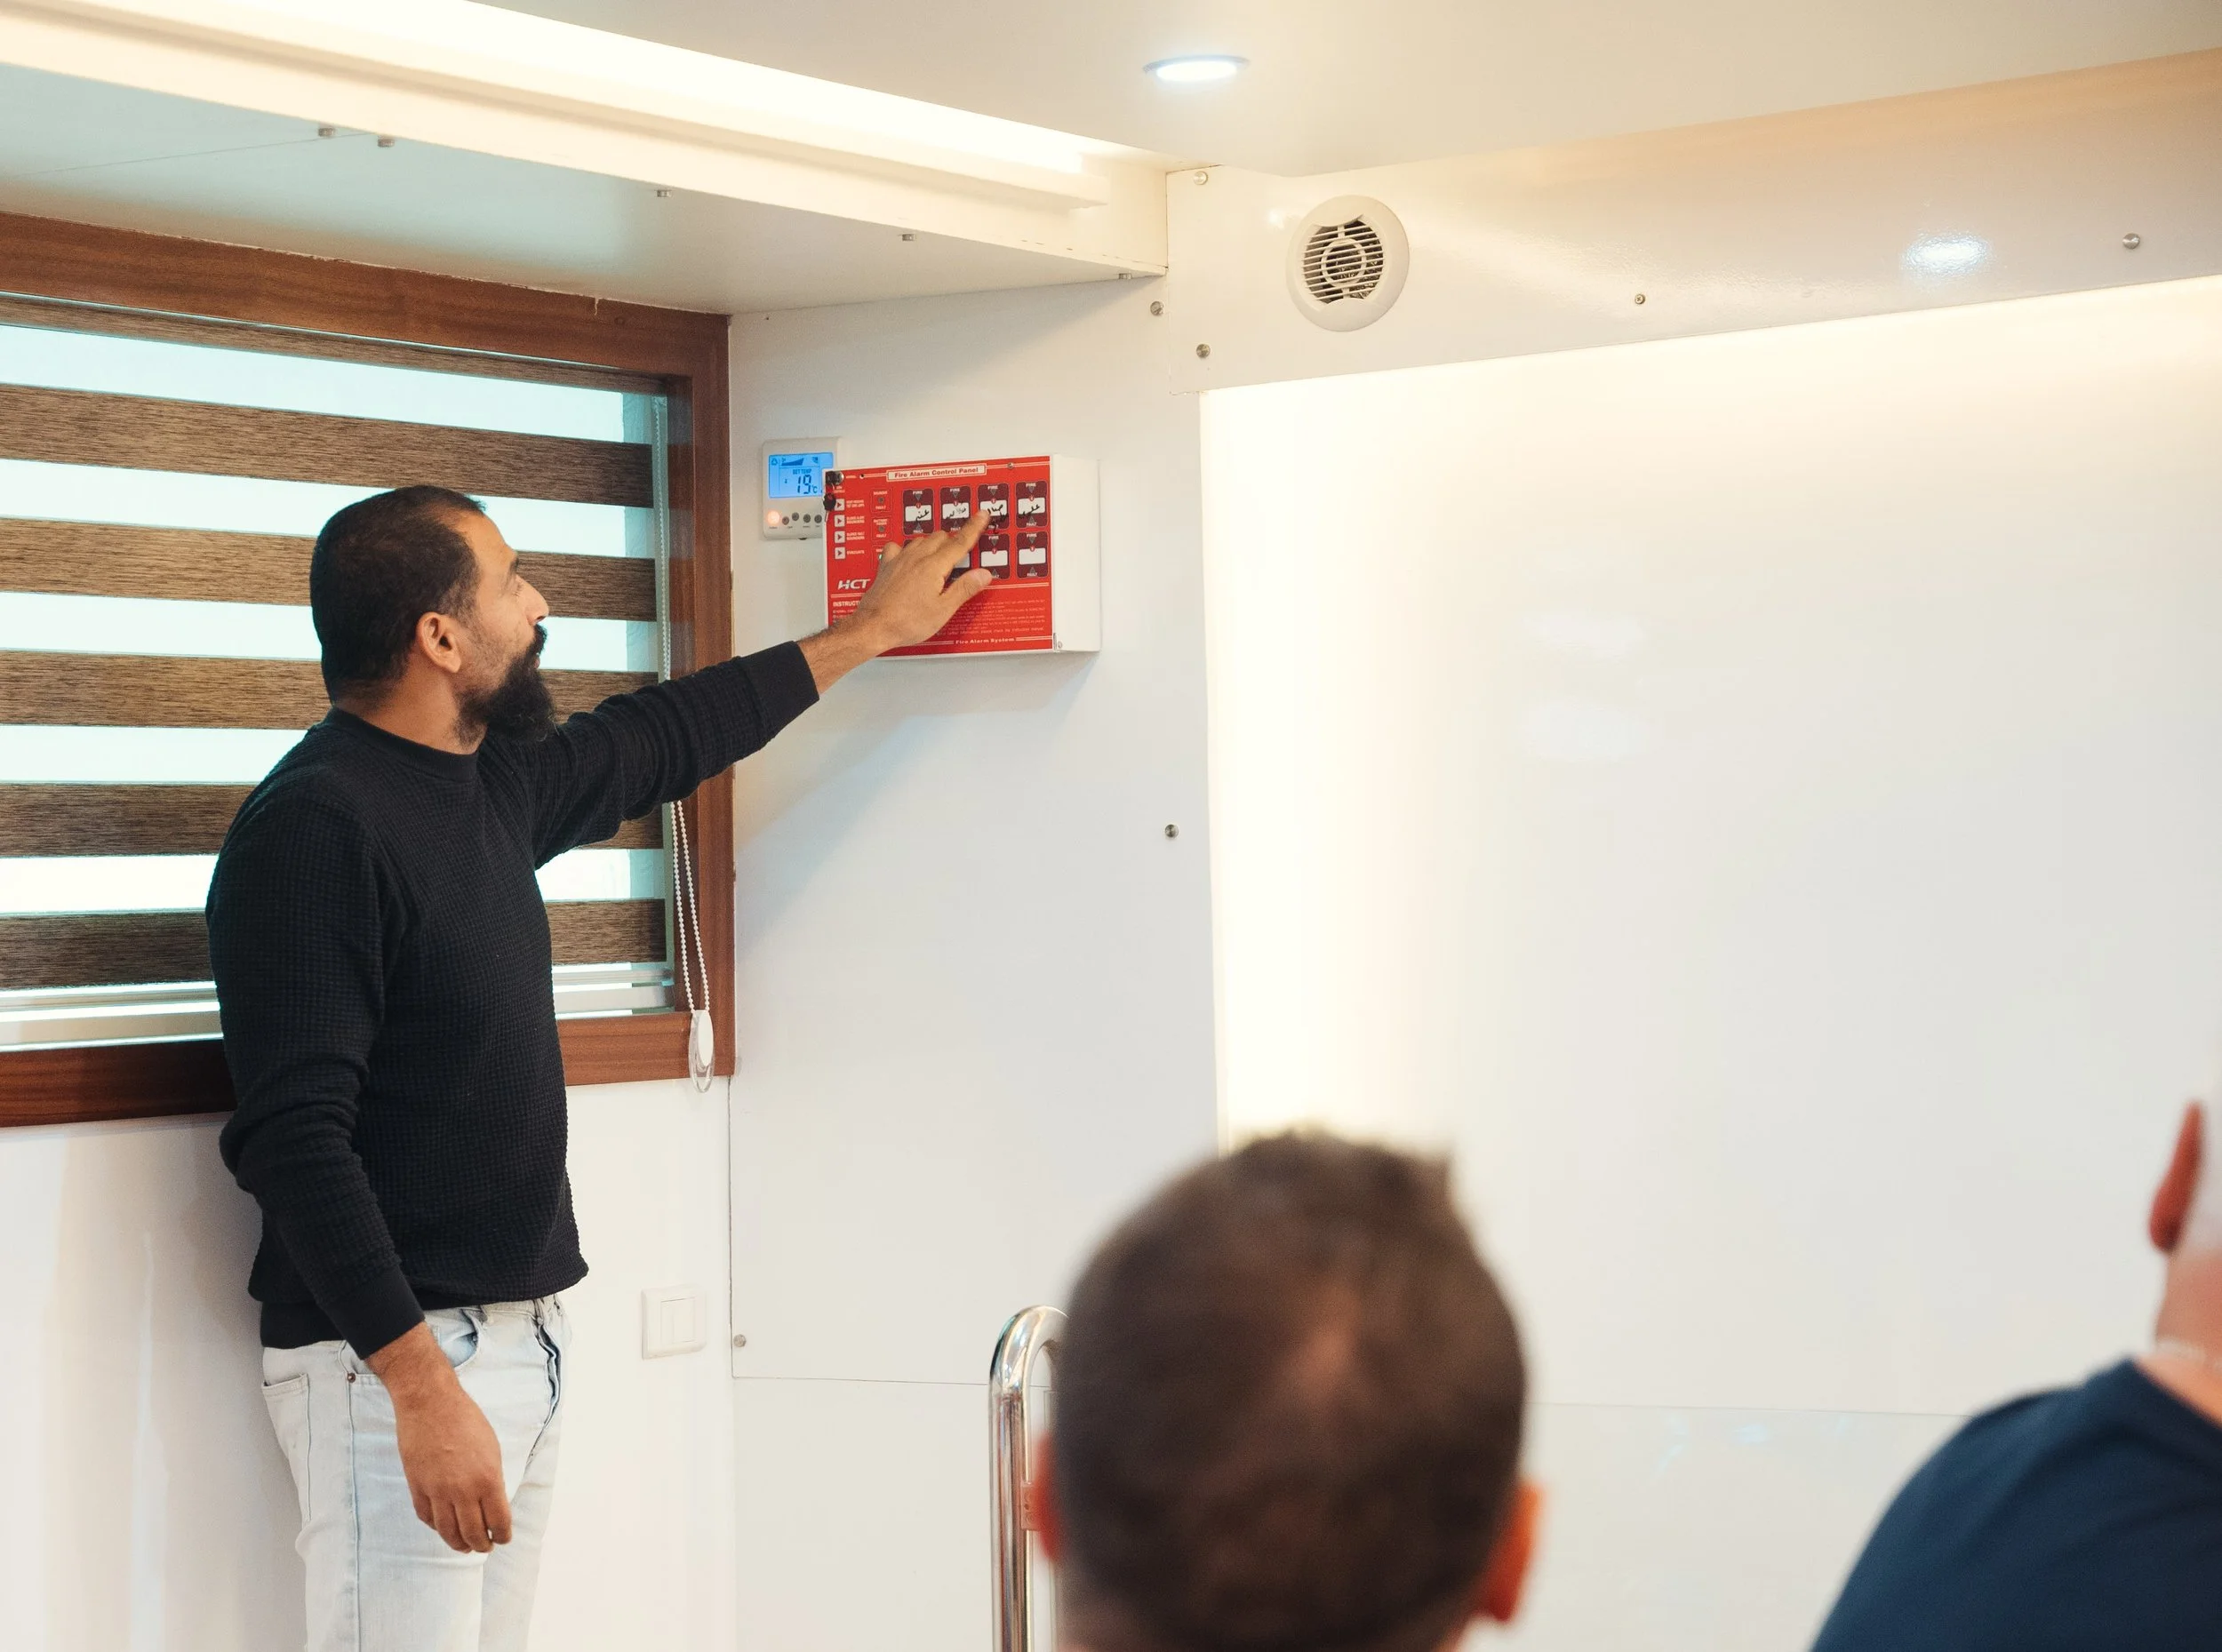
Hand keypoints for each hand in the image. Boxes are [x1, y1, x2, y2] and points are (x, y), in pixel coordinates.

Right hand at [366, 1321, 510, 1552]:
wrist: (430, 1404)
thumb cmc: (466, 1420)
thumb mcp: (492, 1449)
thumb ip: (492, 1480)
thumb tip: (492, 1505)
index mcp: (488, 1479)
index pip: (498, 1521)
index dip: (502, 1535)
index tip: (503, 1538)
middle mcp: (462, 1490)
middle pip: (473, 1533)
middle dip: (482, 1545)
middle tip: (485, 1547)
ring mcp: (437, 1491)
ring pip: (448, 1532)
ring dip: (458, 1544)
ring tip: (465, 1547)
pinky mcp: (417, 1488)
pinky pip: (427, 1517)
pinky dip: (437, 1527)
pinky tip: (443, 1528)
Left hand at [800, 512, 995, 691]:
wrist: (874, 626)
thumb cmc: (906, 622)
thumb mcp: (943, 610)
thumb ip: (964, 588)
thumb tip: (983, 574)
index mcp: (933, 567)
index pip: (960, 541)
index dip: (973, 527)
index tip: (982, 515)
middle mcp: (916, 558)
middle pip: (941, 537)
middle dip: (954, 540)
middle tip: (962, 550)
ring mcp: (899, 560)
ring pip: (921, 539)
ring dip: (934, 542)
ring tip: (940, 555)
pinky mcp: (887, 565)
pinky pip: (899, 546)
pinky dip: (908, 548)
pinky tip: (909, 556)